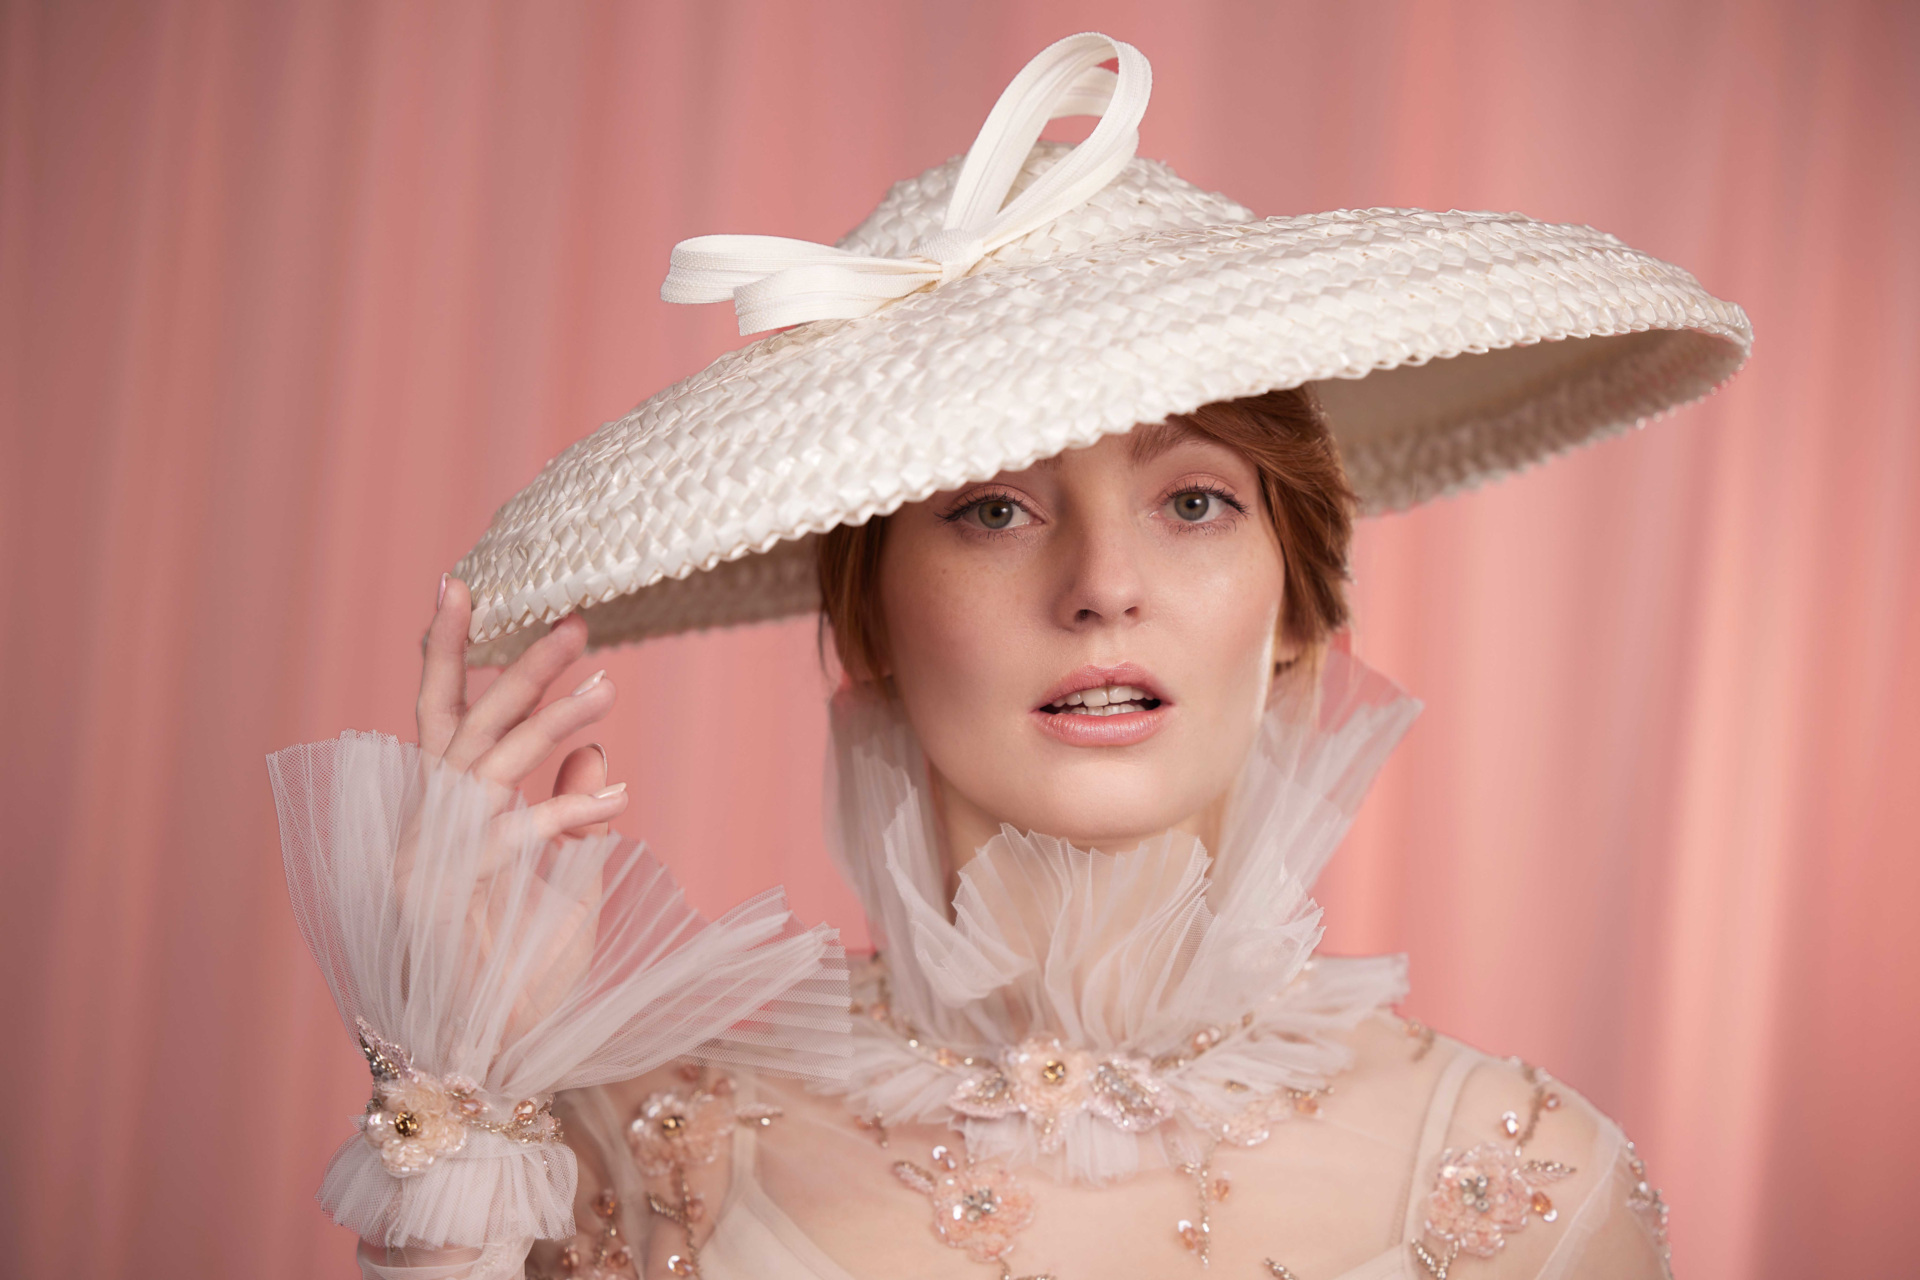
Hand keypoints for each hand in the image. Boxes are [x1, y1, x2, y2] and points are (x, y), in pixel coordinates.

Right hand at [407, 576, 629, 1032]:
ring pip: (483, 766)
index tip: (463, 584)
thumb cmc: (522, 982)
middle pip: (461, 725)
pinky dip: (560, 813)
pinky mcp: (440, 900)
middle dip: (515, 668)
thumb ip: (572, 817)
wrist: (493, 1067)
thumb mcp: (567, 886)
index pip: (442, 720)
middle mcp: (420, 830)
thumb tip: (599, 755)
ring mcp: (422, 862)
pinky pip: (505, 836)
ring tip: (609, 683)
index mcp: (441, 818)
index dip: (449, 655)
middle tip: (577, 619)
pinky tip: (616, 800)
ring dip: (547, 721)